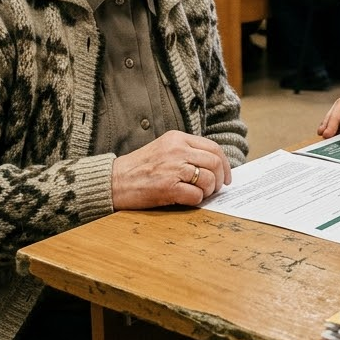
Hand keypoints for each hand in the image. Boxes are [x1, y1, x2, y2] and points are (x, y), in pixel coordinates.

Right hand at [109, 130, 232, 209]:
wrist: (114, 181)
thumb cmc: (138, 168)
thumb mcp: (163, 149)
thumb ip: (186, 152)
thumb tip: (214, 165)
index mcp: (177, 138)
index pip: (213, 147)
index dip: (225, 163)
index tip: (226, 176)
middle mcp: (177, 150)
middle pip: (215, 162)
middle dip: (221, 178)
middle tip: (216, 188)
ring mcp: (173, 168)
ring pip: (209, 179)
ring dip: (209, 191)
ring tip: (200, 194)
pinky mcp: (168, 187)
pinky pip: (196, 195)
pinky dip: (197, 200)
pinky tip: (188, 199)